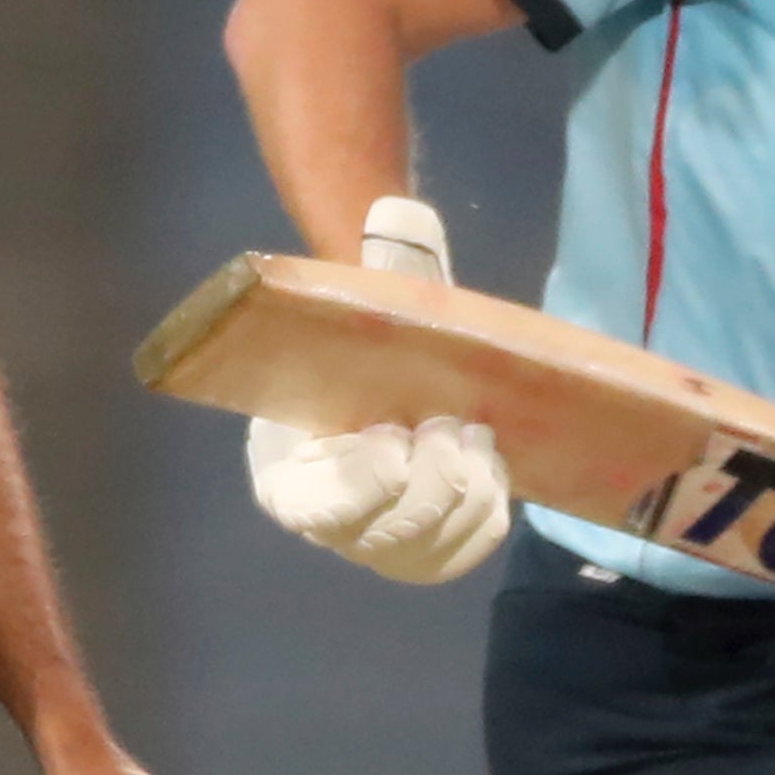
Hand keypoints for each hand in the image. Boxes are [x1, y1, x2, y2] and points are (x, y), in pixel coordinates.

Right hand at [246, 194, 512, 583]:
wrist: (396, 352)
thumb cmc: (365, 327)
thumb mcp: (353, 300)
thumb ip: (359, 277)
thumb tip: (388, 221)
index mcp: (284, 473)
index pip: (314, 511)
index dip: (363, 485)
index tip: (392, 432)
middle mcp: (327, 523)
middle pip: (386, 538)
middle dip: (433, 482)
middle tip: (449, 424)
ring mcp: (381, 541)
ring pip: (430, 552)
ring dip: (465, 493)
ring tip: (472, 435)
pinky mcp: (430, 545)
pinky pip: (463, 552)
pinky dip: (487, 512)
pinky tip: (489, 461)